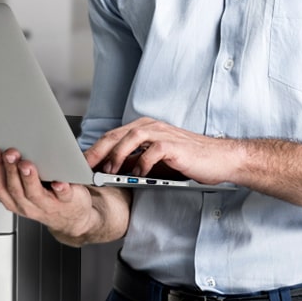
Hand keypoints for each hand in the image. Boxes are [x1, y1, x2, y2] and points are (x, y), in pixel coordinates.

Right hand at [0, 147, 99, 239]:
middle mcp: (26, 204)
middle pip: (12, 188)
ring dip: (28, 177)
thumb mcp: (9, 193)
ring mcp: (46, 204)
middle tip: (6, 153)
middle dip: (7, 170)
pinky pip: (63, 195)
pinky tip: (59, 181)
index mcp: (11, 199)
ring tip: (25, 163)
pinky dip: (61, 188)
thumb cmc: (41, 201)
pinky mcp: (67, 201)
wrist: (73, 219)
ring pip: (33, 192)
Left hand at [85, 116, 241, 185]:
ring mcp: (163, 133)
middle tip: (84, 166)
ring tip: (108, 170)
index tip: (81, 163)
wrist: (220, 159)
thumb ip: (135, 160)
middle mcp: (151, 127)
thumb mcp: (155, 161)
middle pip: (116, 134)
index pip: (113, 136)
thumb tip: (110, 169)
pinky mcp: (175, 145)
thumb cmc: (189, 160)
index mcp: (145, 128)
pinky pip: (153, 150)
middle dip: (97, 150)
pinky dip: (142, 162)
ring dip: (116, 154)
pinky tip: (137, 173)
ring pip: (131, 138)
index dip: (95, 148)